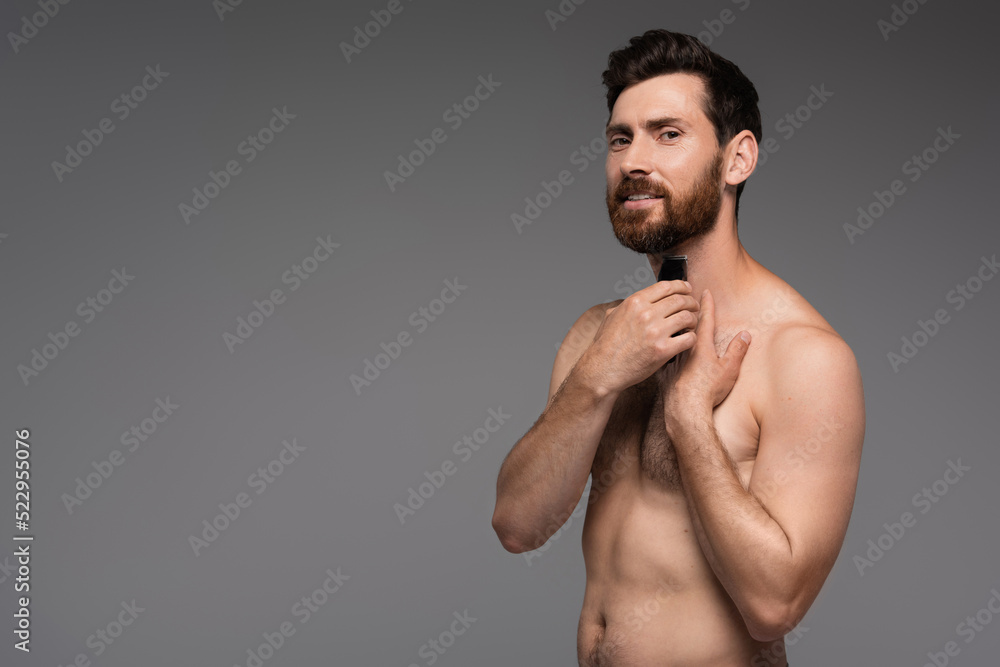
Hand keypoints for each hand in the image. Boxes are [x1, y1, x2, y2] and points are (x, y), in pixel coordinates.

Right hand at [579, 280, 699, 395]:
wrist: (603, 369)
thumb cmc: (606, 345)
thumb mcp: (612, 315)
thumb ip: (628, 305)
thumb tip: (642, 300)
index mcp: (635, 302)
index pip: (666, 286)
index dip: (681, 286)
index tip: (687, 289)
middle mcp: (646, 314)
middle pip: (680, 300)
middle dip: (691, 302)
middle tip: (694, 307)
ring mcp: (655, 332)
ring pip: (688, 317)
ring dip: (693, 320)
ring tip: (691, 324)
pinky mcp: (663, 350)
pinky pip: (689, 338)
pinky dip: (692, 337)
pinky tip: (687, 339)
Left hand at [662, 289, 750, 424]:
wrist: (684, 411)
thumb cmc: (708, 391)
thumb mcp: (729, 370)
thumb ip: (737, 350)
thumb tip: (745, 334)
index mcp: (701, 346)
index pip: (705, 319)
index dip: (706, 304)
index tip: (704, 290)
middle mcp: (684, 349)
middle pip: (685, 325)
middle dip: (686, 310)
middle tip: (686, 298)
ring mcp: (672, 360)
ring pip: (672, 339)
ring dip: (673, 328)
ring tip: (672, 320)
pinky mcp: (664, 373)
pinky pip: (663, 355)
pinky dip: (663, 347)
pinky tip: (659, 346)